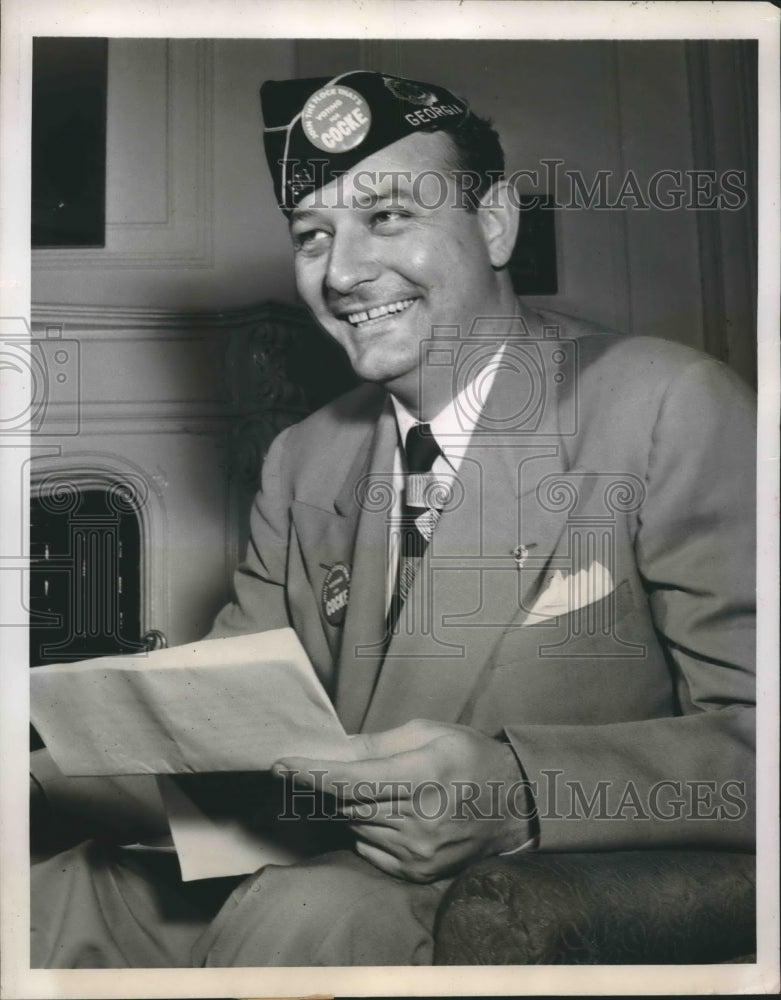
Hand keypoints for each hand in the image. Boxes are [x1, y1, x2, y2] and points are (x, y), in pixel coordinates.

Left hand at [272, 719, 534, 882]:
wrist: (514, 806)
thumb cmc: (469, 758)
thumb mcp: (429, 733)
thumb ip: (377, 744)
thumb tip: (333, 750)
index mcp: (423, 775)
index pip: (352, 780)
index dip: (312, 773)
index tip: (282, 764)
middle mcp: (419, 819)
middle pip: (346, 805)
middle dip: (324, 788)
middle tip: (308, 771)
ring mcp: (418, 851)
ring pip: (355, 826)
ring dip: (350, 807)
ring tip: (376, 789)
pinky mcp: (417, 871)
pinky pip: (368, 849)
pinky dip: (366, 830)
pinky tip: (388, 814)